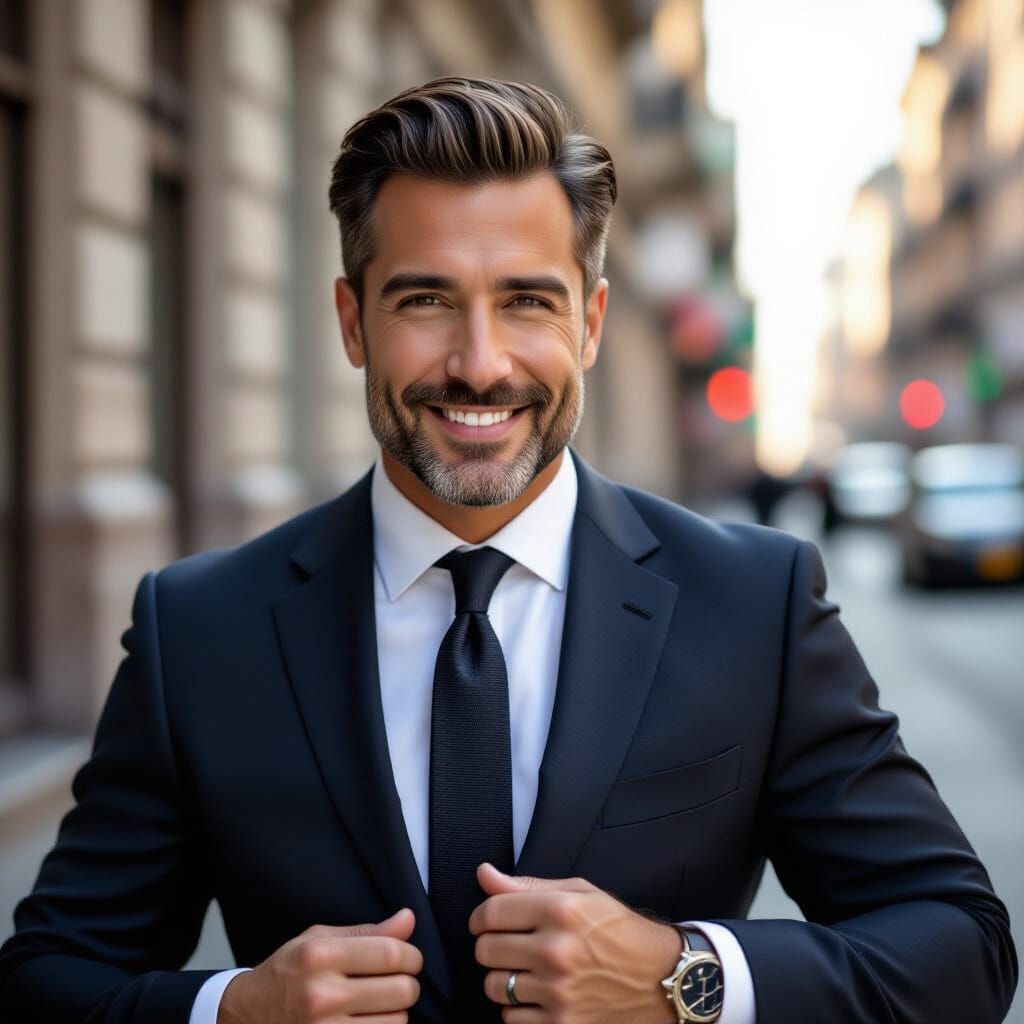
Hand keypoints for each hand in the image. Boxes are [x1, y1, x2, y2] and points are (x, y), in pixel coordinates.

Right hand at [217, 908, 422, 1023]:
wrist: (248, 1015)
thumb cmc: (288, 972)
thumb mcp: (319, 940)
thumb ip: (367, 932)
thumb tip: (408, 919)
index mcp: (321, 956)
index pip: (391, 954)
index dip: (412, 955)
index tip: (410, 958)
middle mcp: (322, 994)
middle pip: (401, 990)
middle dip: (409, 984)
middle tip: (399, 981)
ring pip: (397, 1021)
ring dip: (397, 1012)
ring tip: (380, 1004)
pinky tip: (370, 1020)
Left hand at [469, 864, 681, 1022]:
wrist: (661, 978)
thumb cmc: (620, 931)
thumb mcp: (581, 893)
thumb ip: (527, 886)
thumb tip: (484, 874)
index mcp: (561, 910)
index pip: (492, 912)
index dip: (480, 916)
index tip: (484, 921)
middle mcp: (557, 950)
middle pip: (486, 950)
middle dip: (490, 946)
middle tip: (508, 945)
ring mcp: (559, 991)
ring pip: (494, 986)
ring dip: (502, 978)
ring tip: (525, 970)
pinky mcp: (562, 1023)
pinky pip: (511, 1017)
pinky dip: (517, 1008)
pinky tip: (538, 994)